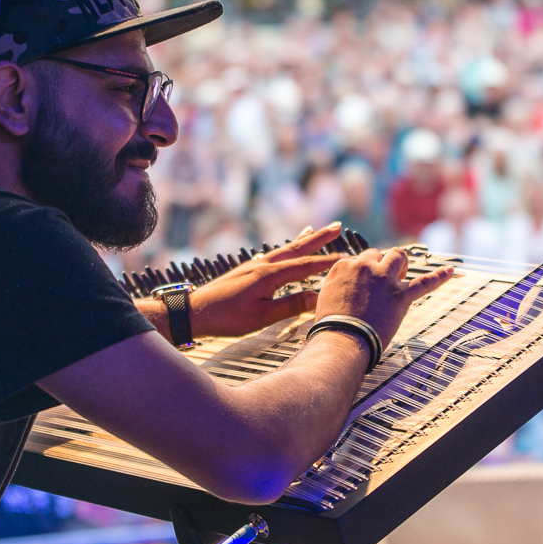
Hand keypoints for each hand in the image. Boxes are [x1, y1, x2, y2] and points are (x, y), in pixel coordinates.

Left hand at [187, 224, 346, 338]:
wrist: (194, 312)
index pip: (306, 266)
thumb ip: (290, 306)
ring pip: (285, 249)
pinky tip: (286, 248)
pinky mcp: (247, 270)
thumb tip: (317, 297)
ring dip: (303, 240)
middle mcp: (263, 264)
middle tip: (338, 225)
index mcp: (270, 274)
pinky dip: (286, 248)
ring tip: (316, 229)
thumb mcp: (261, 317)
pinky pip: (274, 254)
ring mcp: (254, 265)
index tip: (347, 258)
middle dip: (319, 238)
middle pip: (297, 248)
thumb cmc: (226, 317)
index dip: (328, 262)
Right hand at [313, 247, 453, 348]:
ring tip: (402, 272)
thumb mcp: (324, 295)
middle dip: (380, 263)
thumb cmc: (330, 324)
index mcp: (345, 266)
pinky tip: (451, 270)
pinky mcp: (401, 296)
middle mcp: (366, 267)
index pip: (358, 260)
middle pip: (377, 254)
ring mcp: (386, 280)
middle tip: (380, 281)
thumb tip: (344, 279)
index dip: (362, 272)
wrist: (342, 340)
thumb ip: (335, 281)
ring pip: (398, 256)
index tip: (361, 284)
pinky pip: (425, 283)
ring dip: (401, 261)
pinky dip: (440, 276)